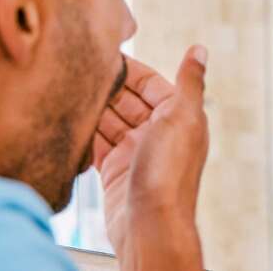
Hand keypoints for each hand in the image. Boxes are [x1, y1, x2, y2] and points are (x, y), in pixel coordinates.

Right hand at [93, 46, 208, 270]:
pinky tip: (73, 121)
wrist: (151, 223)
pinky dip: (86, 133)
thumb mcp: (183, 117)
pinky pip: (97, 145)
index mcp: (180, 117)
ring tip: (72, 91)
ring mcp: (136, 151)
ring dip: (94, 108)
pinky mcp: (116, 170)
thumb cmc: (171, 172)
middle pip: (129, 102)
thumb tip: (200, 50)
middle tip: (82, 72)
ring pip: (111, 121)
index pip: (152, 84)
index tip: (107, 55)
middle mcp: (159, 133)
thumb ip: (189, 82)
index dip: (131, 70)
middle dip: (108, 88)